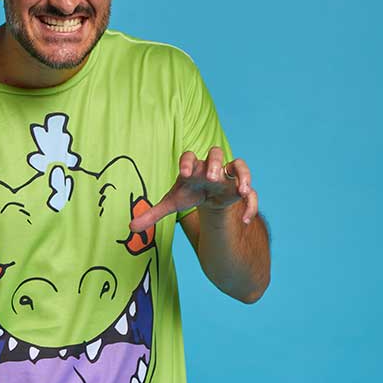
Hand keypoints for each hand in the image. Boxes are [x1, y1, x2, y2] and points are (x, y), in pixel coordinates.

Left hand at [130, 146, 258, 231]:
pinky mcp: (239, 187)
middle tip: (211, 177)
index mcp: (193, 167)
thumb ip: (152, 214)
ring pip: (239, 165)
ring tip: (241, 191)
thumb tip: (131, 228)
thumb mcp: (171, 204)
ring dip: (242, 176)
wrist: (207, 197)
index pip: (189, 156)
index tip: (183, 173)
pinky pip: (251, 191)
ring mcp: (228, 175)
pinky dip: (250, 204)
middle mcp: (211, 167)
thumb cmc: (189, 194)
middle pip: (216, 154)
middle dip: (214, 164)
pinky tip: (245, 220)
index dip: (186, 161)